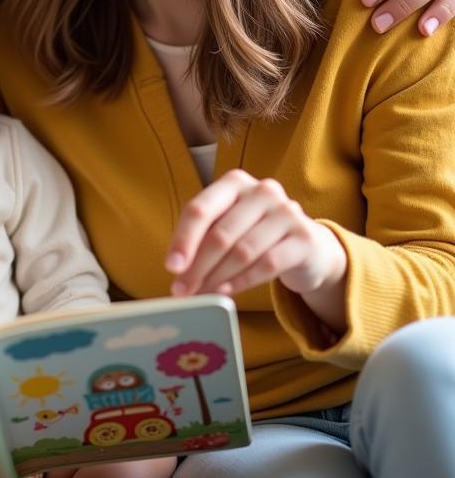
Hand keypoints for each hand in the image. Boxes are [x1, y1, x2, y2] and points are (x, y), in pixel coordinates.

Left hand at [165, 170, 347, 328]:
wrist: (307, 246)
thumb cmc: (255, 234)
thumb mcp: (227, 226)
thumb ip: (201, 240)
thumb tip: (176, 270)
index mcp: (234, 182)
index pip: (200, 210)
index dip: (183, 240)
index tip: (170, 267)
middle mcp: (262, 191)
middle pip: (220, 234)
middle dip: (197, 266)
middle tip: (182, 290)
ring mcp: (287, 212)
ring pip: (243, 251)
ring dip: (217, 277)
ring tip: (202, 294)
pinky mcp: (305, 237)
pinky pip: (267, 264)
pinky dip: (242, 281)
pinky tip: (227, 292)